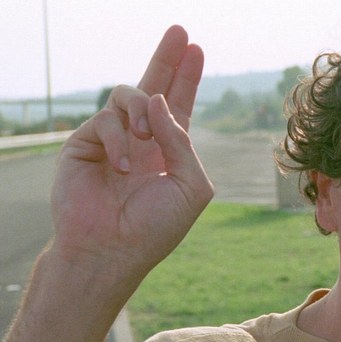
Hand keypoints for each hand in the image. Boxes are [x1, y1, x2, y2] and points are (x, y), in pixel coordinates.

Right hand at [50, 25, 213, 274]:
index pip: (179, 106)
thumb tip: (158, 101)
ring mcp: (112, 140)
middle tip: (180, 31)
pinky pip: (106, 119)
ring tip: (148, 138)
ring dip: (142, 112)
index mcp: (169, 151)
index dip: (187, 78)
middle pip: (153, 86)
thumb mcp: (190, 186)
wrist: (112, 250)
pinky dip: (121, 139)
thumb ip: (183, 142)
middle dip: (167, 58)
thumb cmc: (156, 226)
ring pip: (128, 95)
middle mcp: (141, 140)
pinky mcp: (84, 142)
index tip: (196, 49)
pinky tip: (124, 166)